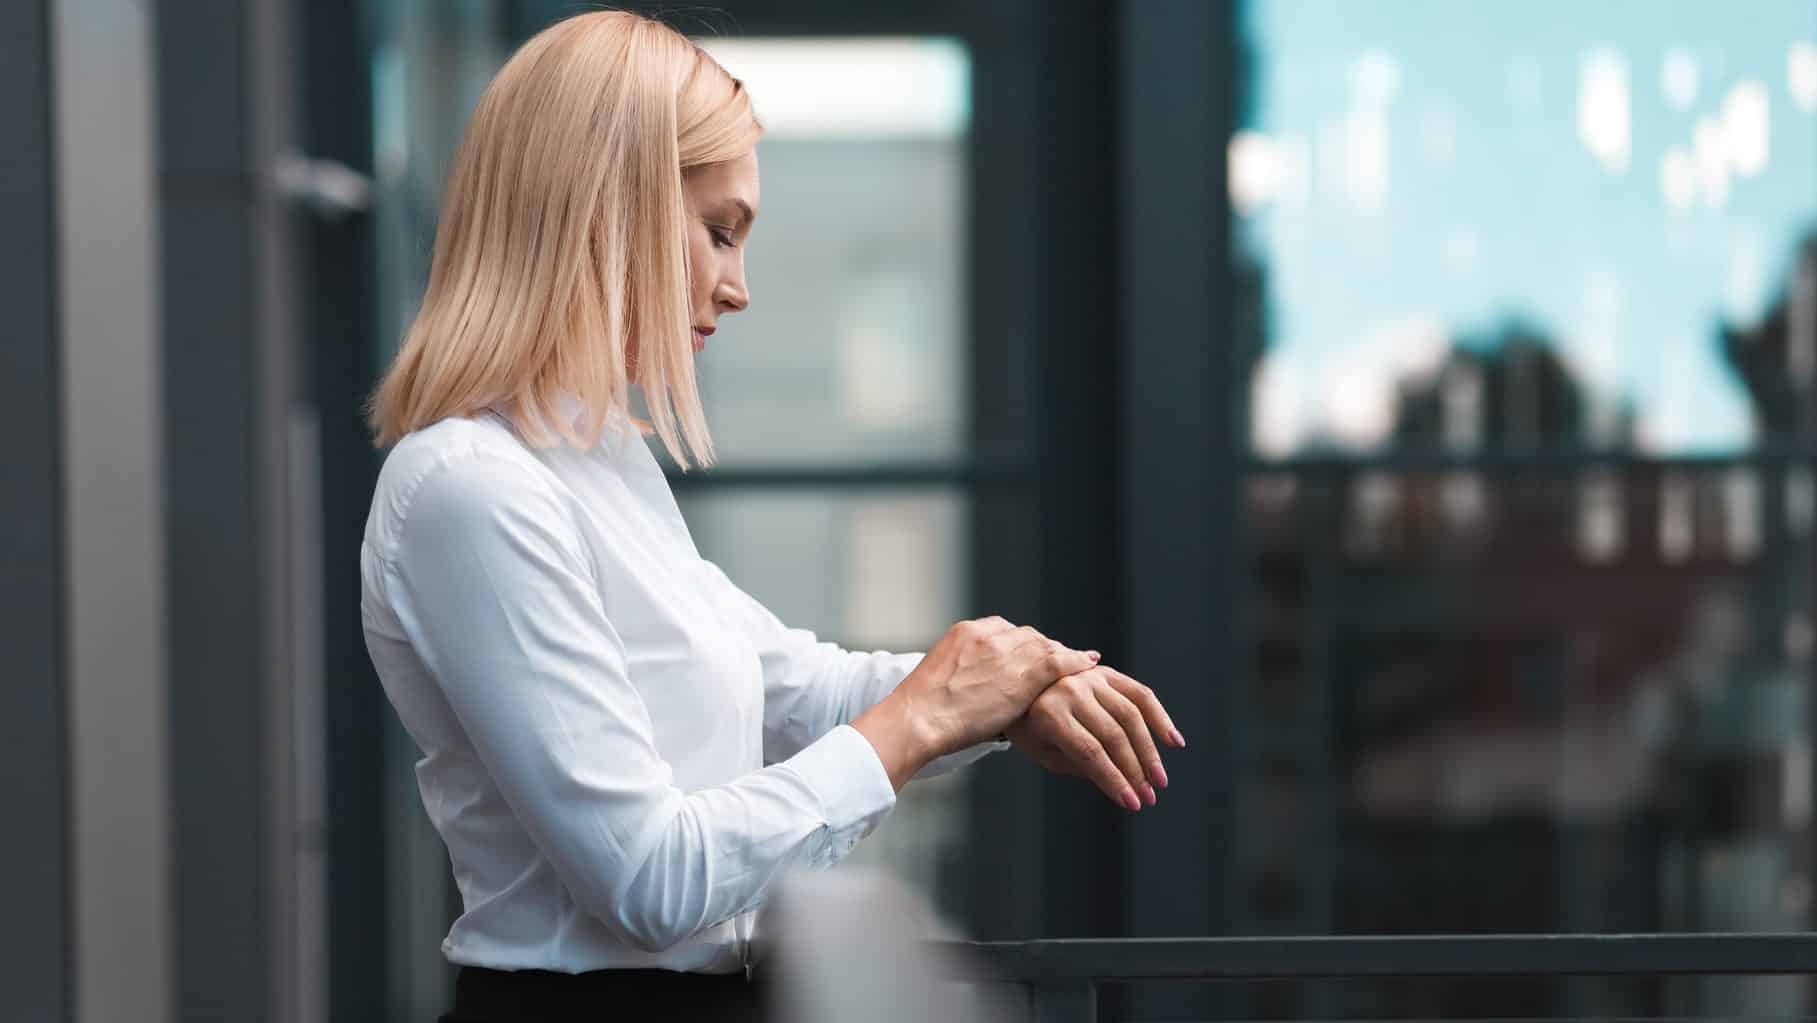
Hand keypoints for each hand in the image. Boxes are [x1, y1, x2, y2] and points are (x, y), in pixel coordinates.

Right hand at [853, 617, 1098, 789]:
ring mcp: (1007, 650)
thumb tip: (977, 689)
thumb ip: (965, 673)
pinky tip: (1089, 664)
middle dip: (1044, 649)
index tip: (1033, 656)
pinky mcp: (1024, 671)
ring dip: (1062, 657)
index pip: (1005, 631)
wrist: (919, 718)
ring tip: (1078, 665)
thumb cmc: (923, 712)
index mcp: (965, 632)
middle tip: (1059, 663)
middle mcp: (987, 633)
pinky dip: (1076, 661)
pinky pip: (1059, 661)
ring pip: (1045, 647)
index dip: (1023, 645)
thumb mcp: (942, 679)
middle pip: (1028, 636)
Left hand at [1004, 665, 1183, 811]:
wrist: (1020, 688)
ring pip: (1131, 715)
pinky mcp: (1106, 673)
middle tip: (1149, 797)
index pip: (1090, 752)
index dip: (1113, 779)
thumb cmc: (1031, 729)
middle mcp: (1071, 690)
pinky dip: (1160, 717)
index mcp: (1050, 714)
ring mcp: (1091, 678)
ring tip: (1159, 779)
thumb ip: (1080, 765)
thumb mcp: (1045, 754)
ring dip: (1149, 751)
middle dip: (1134, 771)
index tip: (1132, 803)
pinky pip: (1140, 694)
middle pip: (1113, 735)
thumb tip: (1122, 783)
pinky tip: (1173, 741)